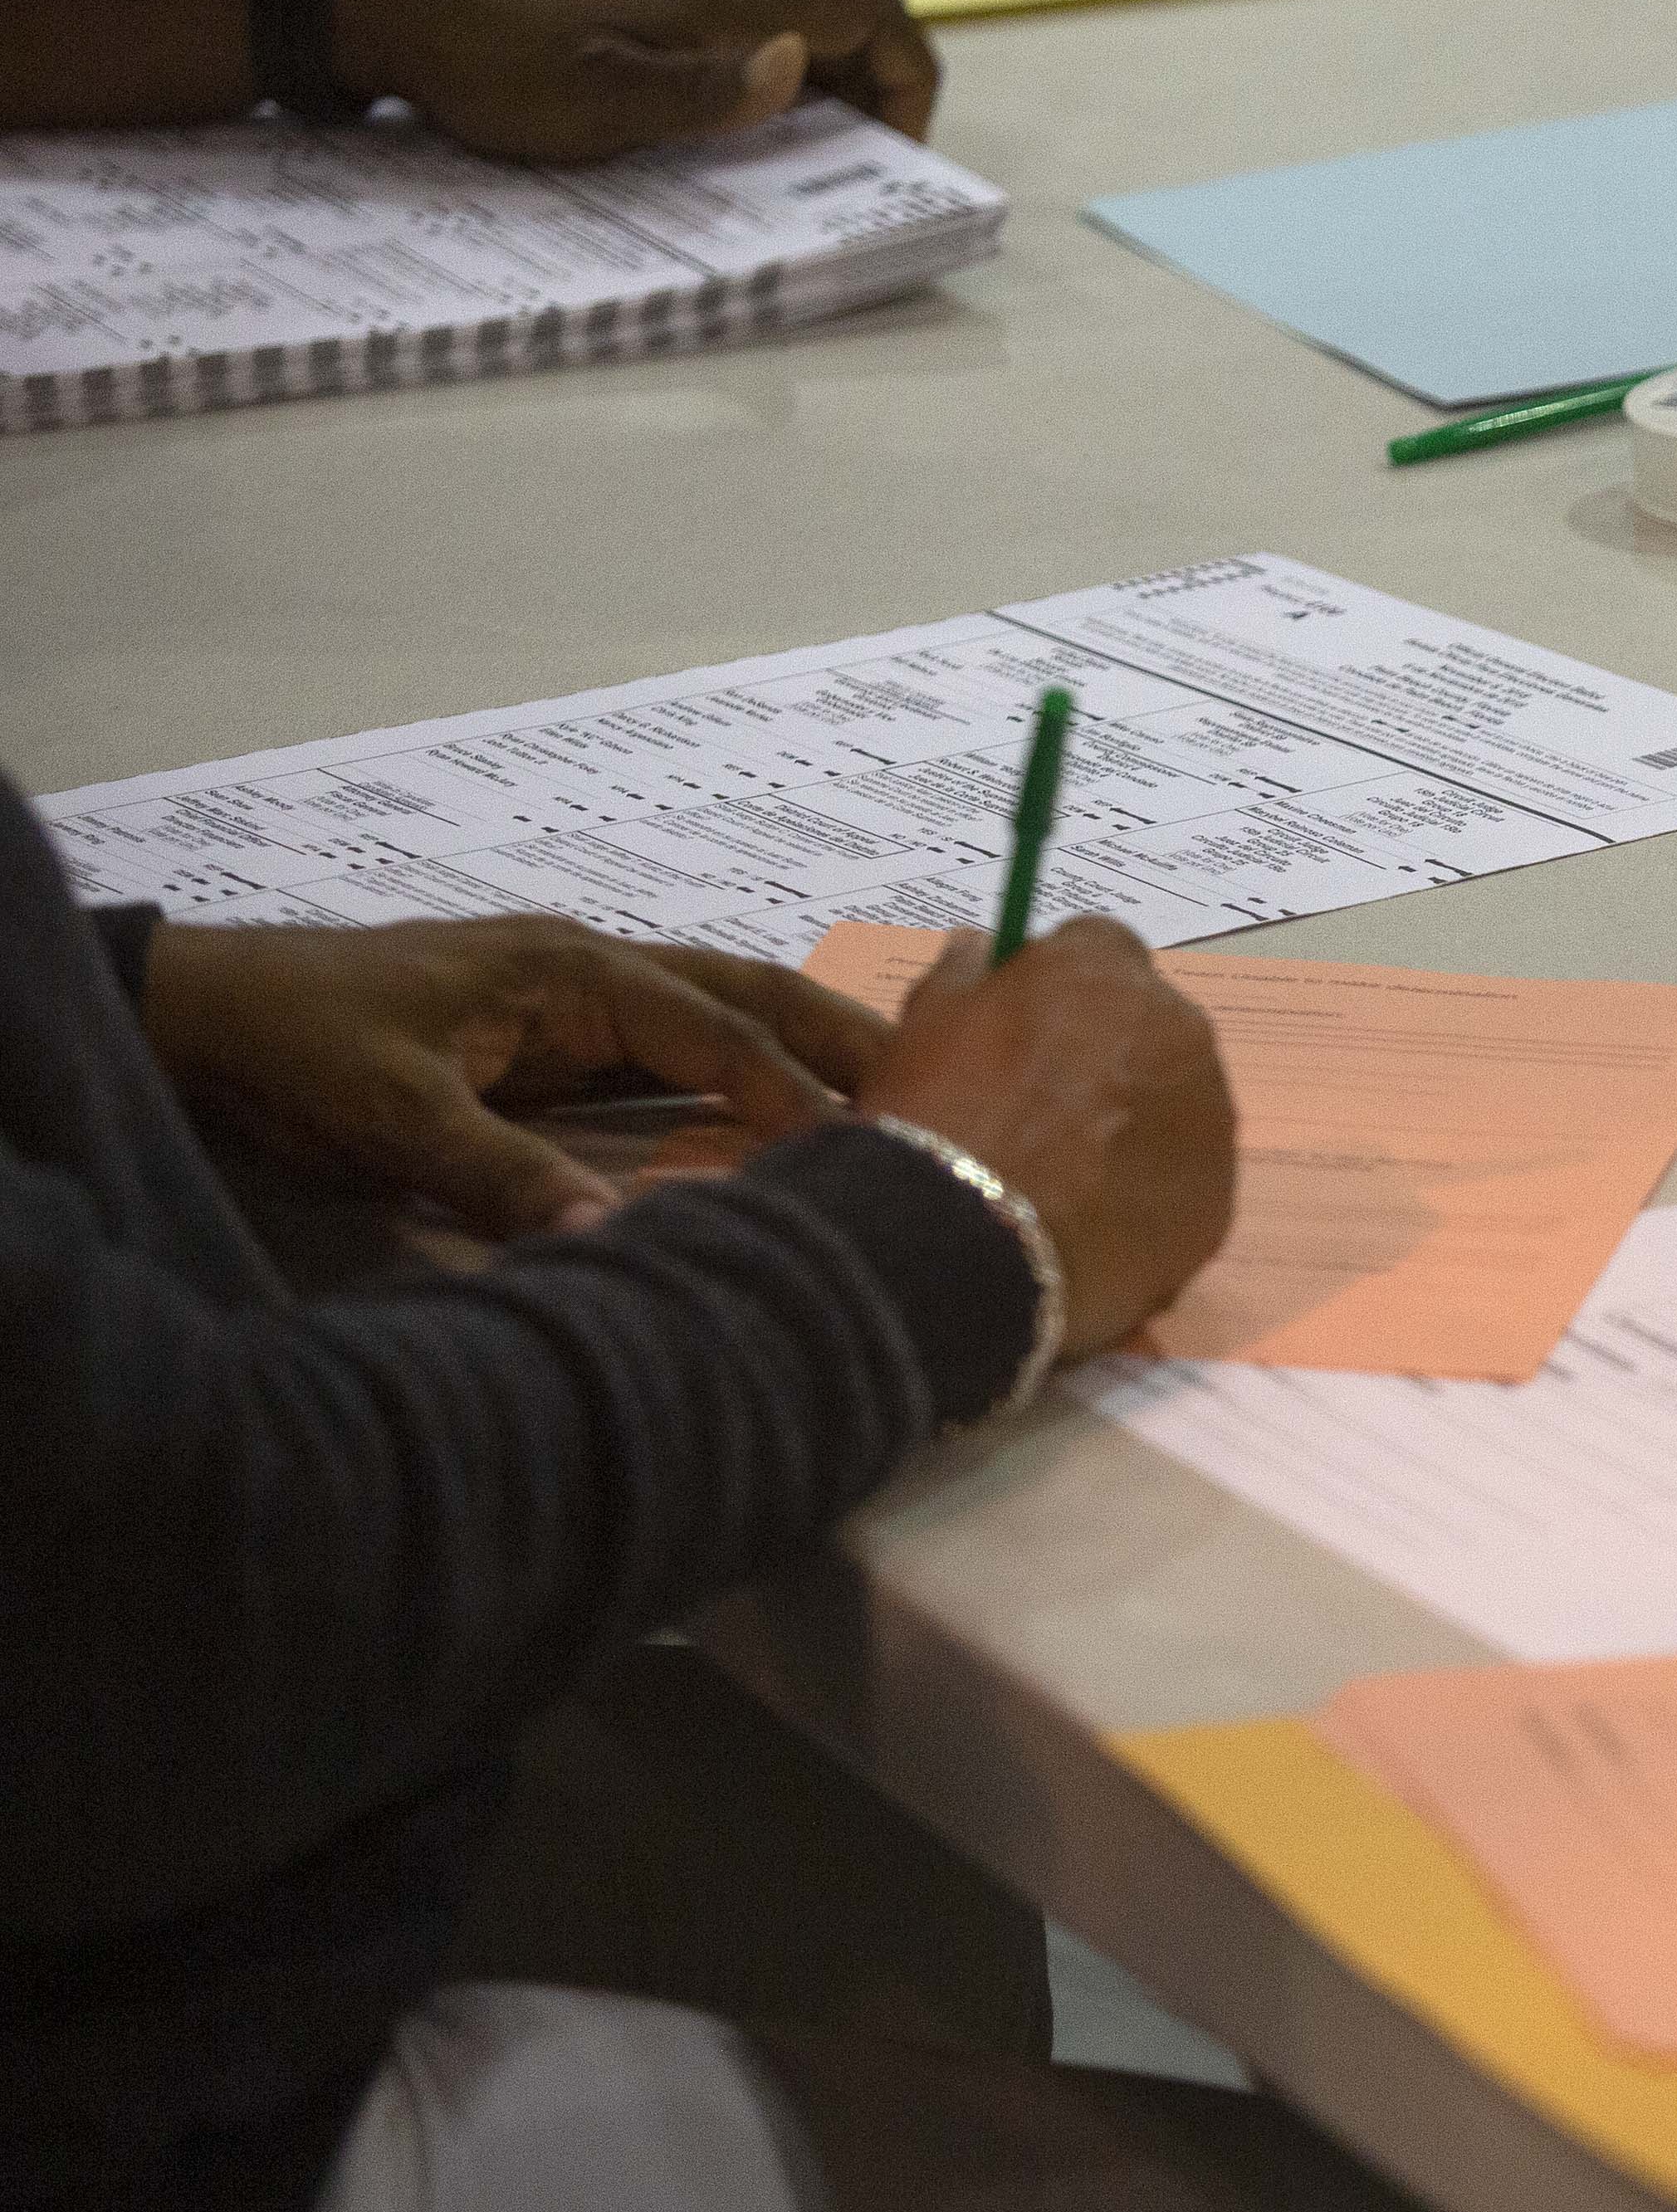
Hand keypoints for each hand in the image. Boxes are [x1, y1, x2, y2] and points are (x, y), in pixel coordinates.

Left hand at [143, 916, 889, 1238]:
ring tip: (891, 1095)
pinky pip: (671, 1057)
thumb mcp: (391, 1112)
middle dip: (841, 1031)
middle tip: (943, 1077)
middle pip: (746, 992)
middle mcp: (589, 974)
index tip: (865, 1142)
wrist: (198, 1018)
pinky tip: (779, 1119)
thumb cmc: (294, 1046)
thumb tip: (608, 1241)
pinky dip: (738, 1078)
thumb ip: (501, 1174)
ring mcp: (572, 1005)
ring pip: (718, 1017)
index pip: (715, 1029)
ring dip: (800, 1048)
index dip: (792, 1086)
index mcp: (570, 970)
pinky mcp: (548, 1044)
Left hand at [332, 0, 941, 164]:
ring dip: (819, 107)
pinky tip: (721, 144)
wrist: (397, 5)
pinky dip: (769, 93)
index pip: (874, 8)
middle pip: (850, 26)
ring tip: (780, 178)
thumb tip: (801, 67)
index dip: (912, 80)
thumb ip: (706, 91)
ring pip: (802, 36)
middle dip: (873, 109)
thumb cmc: (491, 60)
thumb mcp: (597, 99)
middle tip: (842, 189)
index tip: (896, 157)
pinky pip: (750, 41)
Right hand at [850, 921, 1233, 1359]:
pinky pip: (1187, 1180)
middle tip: (1045, 1109)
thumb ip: (964, 973)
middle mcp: (1179, 1029)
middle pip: (1151, 1026)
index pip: (1102, 949)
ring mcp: (1210, 1114)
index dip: (1063, 987)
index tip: (1028, 1027)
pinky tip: (1096, 1222)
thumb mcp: (928, 1022)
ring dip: (1137, 1124)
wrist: (976, 1236)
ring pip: (1177, 1104)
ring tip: (1068, 1177)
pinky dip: (1151, 1193)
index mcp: (1108, 972)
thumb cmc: (943, 1115)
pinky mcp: (1219, 1194)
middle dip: (1109, 1055)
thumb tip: (980, 943)